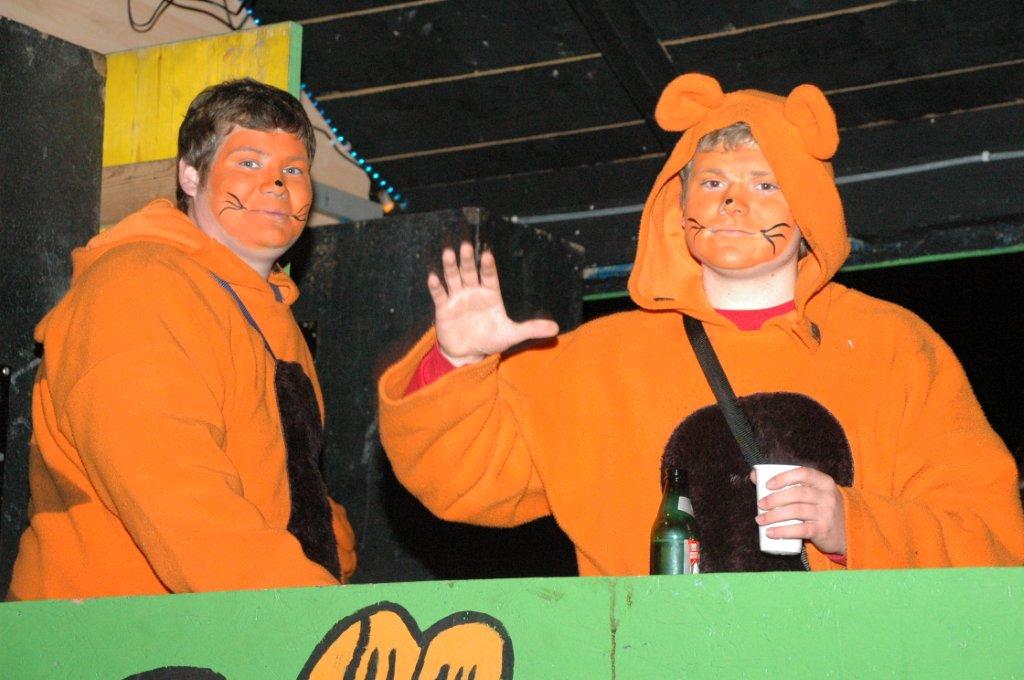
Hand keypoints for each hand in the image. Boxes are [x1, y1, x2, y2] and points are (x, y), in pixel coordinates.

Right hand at [428, 242, 558, 364]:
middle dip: (468, 260)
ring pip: (453, 278)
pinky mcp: (443, 308)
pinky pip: (440, 295)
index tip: (488, 254)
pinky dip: (436, 287)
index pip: (490, 277)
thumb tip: (555, 328)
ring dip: (450, 266)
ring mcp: (457, 298)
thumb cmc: (489, 340)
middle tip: (467, 245)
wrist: (467, 354)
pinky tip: (433, 277)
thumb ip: (531, 329)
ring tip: (448, 252)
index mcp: (490, 294)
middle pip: (470, 272)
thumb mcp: (511, 335)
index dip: (488, 266)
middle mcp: (473, 292)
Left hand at [751, 466, 846, 554]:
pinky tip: (770, 533)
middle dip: (774, 499)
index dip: (784, 477)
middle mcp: (827, 496)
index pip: (803, 473)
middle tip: (760, 505)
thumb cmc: (819, 507)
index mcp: (824, 482)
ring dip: (774, 516)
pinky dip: (783, 531)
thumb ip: (787, 483)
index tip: (767, 485)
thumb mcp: (811, 492)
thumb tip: (754, 475)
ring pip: (796, 511)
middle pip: (797, 493)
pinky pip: (800, 530)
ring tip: (760, 520)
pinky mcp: (823, 530)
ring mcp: (827, 513)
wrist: (845, 531)